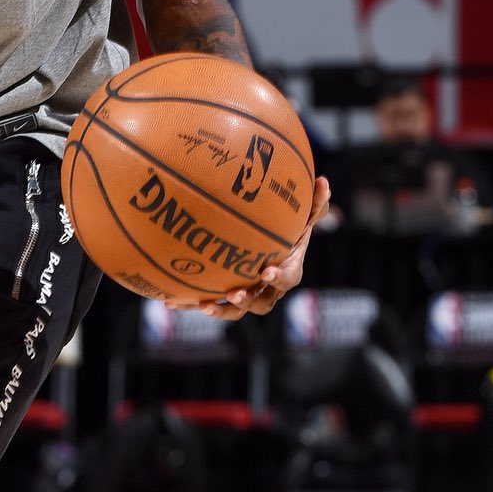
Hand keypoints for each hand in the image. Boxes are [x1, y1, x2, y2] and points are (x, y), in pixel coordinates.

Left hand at [192, 175, 331, 319]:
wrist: (271, 244)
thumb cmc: (290, 228)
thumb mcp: (304, 215)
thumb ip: (314, 202)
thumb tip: (323, 181)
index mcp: (288, 271)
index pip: (287, 278)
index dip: (278, 278)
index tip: (267, 270)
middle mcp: (268, 289)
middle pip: (260, 304)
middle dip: (247, 301)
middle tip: (234, 293)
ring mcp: (247, 294)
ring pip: (235, 310)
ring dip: (220, 311)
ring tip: (202, 305)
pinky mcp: (226, 295)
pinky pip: (210, 303)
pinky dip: (191, 305)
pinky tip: (169, 302)